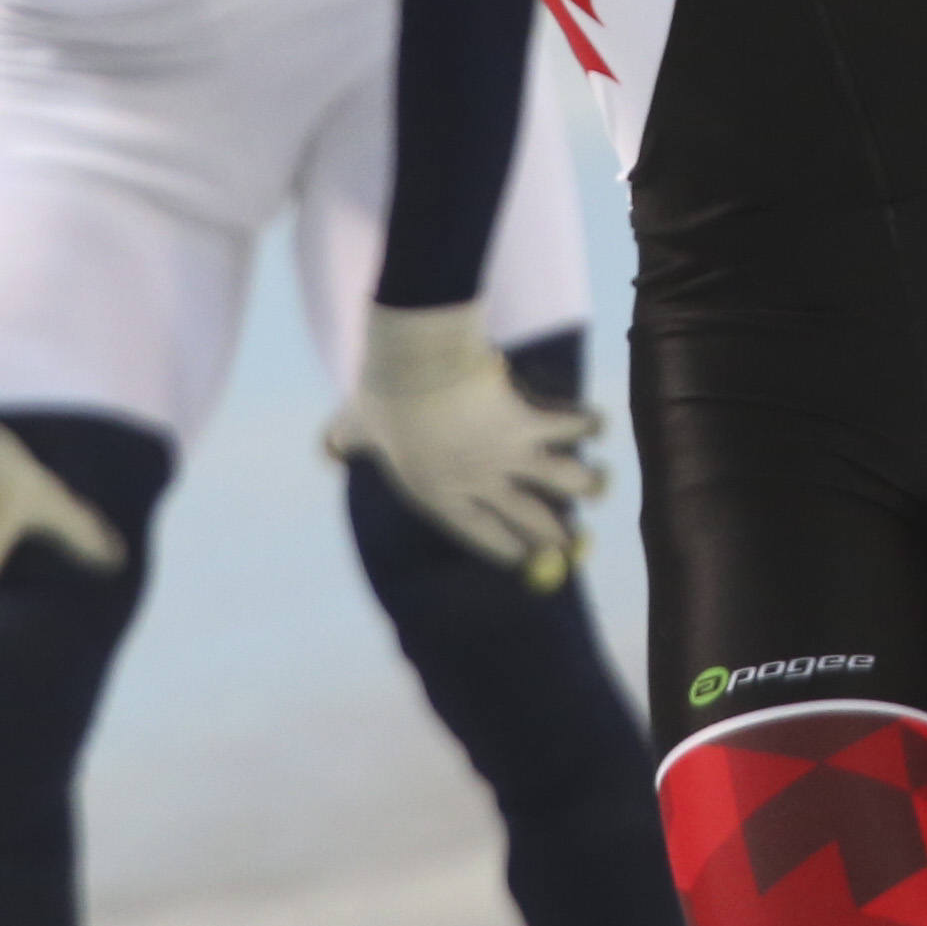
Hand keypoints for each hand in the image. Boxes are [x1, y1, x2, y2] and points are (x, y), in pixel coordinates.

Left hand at [327, 301, 604, 585]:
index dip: (514, 552)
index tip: (535, 562)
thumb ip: (344, 441)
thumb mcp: (355, 427)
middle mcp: (482, 485)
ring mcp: (510, 457)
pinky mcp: (531, 422)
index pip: (486, 538)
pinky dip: (590, 423)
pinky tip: (597, 423)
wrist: (413, 364)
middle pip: (535, 524)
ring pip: (568, 483)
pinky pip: (573, 426)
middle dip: (560, 540)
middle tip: (578, 545)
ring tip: (600, 485)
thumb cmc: (381, 395)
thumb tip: (326, 450)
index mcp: (441, 497)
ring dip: (589, 486)